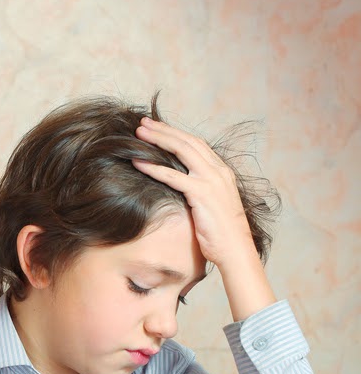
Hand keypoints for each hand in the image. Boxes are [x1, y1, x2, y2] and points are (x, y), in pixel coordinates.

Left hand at [132, 118, 257, 270]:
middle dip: (163, 130)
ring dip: (158, 140)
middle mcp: (218, 171)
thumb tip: (179, 185)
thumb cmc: (221, 233)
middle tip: (142, 123)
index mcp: (221, 171)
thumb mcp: (211, 205)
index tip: (156, 127)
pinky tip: (137, 162)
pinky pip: (173, 176)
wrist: (236, 250)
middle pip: (187, 142)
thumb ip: (199, 190)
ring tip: (137, 134)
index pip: (196, 144)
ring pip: (181, 151)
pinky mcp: (202, 194)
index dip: (175, 133)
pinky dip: (154, 167)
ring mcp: (211, 181)